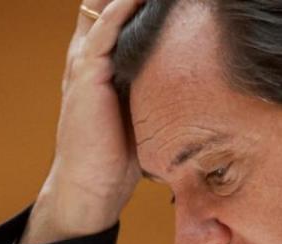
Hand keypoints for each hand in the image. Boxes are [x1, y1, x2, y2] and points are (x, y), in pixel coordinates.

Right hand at [19, 0, 145, 243]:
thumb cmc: (119, 156)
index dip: (132, 3)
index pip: (111, 16)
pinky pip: (104, 30)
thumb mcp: (141, 109)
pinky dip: (121, 8)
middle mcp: (87, 56)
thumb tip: (197, 76)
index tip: (166, 1)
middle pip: (102, 4)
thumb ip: (153, 85)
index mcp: (98, 62)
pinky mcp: (86, 74)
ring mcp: (84, 63)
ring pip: (104, 10)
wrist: (92, 187)